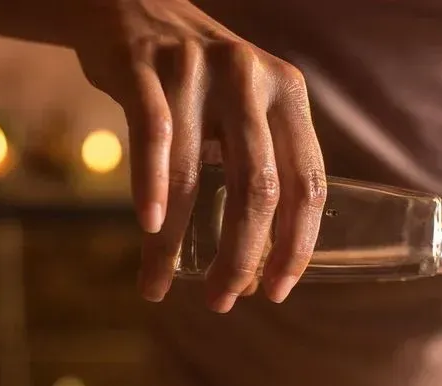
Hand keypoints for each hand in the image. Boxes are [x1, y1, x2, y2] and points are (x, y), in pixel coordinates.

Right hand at [74, 0, 326, 311]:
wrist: (133, 6)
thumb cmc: (197, 81)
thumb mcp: (249, 107)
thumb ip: (265, 163)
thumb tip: (263, 262)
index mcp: (288, 95)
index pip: (308, 184)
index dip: (297, 246)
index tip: (277, 291)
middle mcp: (250, 80)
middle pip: (258, 190)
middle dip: (240, 258)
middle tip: (222, 300)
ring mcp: (197, 70)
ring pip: (196, 175)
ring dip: (175, 242)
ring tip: (158, 285)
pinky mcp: (144, 67)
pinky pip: (151, 136)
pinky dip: (150, 187)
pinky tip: (150, 229)